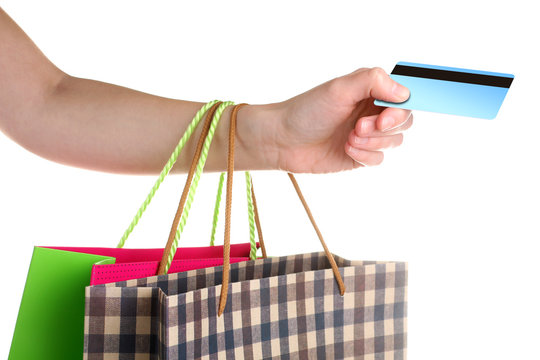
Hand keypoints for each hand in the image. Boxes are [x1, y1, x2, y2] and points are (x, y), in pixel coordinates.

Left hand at [266, 67, 412, 172]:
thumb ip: (372, 81)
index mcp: (370, 90)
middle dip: (386, 127)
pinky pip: (378, 159)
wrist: (282, 141)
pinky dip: (365, 155)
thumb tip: (402, 91)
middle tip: (359, 127)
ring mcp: (367, 135)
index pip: (404, 96)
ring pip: (394, 141)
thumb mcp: (339, 89)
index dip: (402, 108)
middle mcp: (371, 111)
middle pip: (404, 120)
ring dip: (373, 141)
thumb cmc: (306, 111)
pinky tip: (346, 149)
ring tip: (349, 137)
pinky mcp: (360, 155)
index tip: (386, 116)